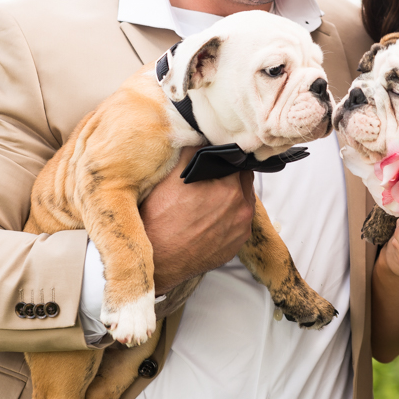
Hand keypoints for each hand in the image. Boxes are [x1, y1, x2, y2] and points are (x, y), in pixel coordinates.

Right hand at [140, 146, 254, 293]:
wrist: (155, 262)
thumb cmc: (158, 219)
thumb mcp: (169, 176)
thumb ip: (191, 151)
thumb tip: (202, 136)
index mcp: (229, 186)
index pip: (237, 160)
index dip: (226, 156)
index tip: (216, 158)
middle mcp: (241, 208)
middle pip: (243, 180)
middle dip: (230, 175)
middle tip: (212, 176)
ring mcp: (240, 230)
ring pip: (243, 202)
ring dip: (231, 196)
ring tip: (210, 197)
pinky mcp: (236, 246)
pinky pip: (239, 223)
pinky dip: (229, 217)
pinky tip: (211, 217)